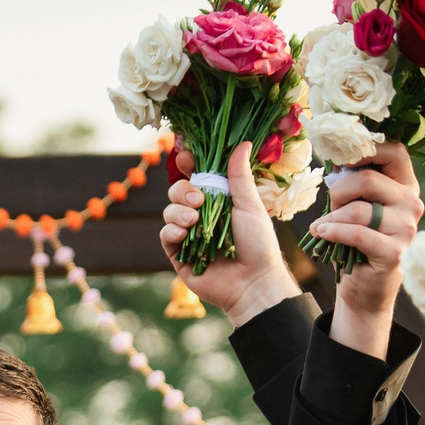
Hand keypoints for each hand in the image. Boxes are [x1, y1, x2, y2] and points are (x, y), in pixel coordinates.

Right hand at [158, 146, 297, 326]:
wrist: (252, 282)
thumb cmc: (258, 244)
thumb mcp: (249, 205)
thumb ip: (239, 175)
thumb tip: (243, 142)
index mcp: (218, 200)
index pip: (197, 176)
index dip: (188, 164)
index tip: (184, 156)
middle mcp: (201, 214)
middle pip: (178, 191)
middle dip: (183, 191)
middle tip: (199, 200)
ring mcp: (188, 234)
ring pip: (168, 211)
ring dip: (178, 211)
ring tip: (194, 220)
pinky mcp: (178, 254)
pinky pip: (166, 235)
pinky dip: (172, 230)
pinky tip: (184, 233)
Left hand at [311, 144, 424, 357]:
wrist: (366, 283)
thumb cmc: (358, 237)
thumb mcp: (359, 203)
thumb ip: (355, 180)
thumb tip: (333, 150)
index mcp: (405, 184)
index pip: (394, 150)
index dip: (364, 150)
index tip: (339, 161)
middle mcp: (411, 202)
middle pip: (368, 179)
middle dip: (338, 191)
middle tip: (329, 206)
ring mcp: (406, 228)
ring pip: (359, 209)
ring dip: (331, 217)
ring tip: (321, 226)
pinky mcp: (394, 252)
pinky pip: (357, 234)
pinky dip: (334, 232)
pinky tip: (321, 233)